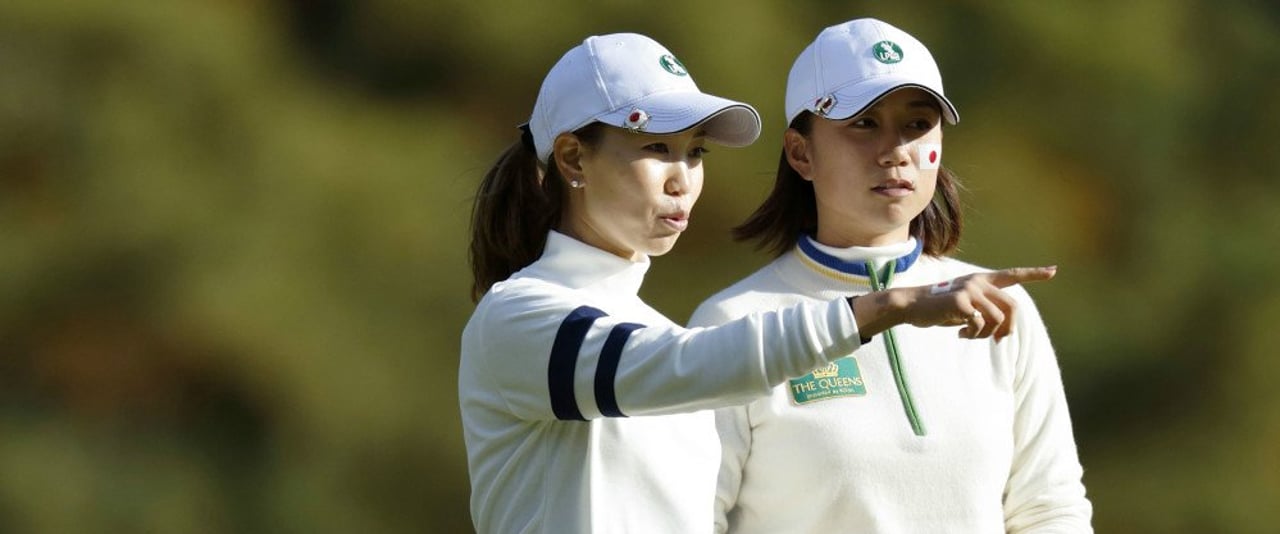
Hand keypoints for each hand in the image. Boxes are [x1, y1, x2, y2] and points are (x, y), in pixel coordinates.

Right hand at [851, 266, 1056, 341]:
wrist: (912, 305)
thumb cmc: (939, 309)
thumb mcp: (966, 307)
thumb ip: (985, 310)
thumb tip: (1003, 331)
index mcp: (981, 280)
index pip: (1012, 275)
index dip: (1034, 274)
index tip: (1053, 271)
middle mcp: (979, 281)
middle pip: (1012, 306)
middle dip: (1009, 327)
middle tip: (999, 340)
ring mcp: (970, 289)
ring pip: (997, 318)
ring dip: (987, 334)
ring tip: (970, 336)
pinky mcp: (961, 300)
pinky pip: (980, 324)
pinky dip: (973, 335)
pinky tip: (960, 335)